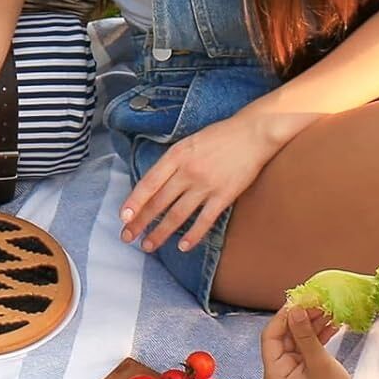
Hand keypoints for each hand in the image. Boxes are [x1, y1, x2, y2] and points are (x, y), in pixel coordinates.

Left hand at [120, 111, 280, 254]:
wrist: (255, 131)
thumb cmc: (220, 136)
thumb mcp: (188, 143)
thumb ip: (171, 163)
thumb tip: (152, 185)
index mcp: (176, 155)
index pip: (149, 183)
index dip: (134, 202)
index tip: (123, 218)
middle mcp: (188, 171)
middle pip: (158, 202)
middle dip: (140, 222)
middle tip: (127, 237)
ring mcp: (206, 185)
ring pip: (177, 215)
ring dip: (160, 233)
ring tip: (148, 246)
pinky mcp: (224, 195)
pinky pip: (205, 220)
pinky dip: (193, 235)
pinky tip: (183, 247)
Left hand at [261, 306, 357, 378]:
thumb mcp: (319, 363)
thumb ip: (306, 336)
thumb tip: (296, 310)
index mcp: (274, 372)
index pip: (270, 337)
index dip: (283, 317)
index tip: (299, 301)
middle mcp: (279, 369)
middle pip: (284, 335)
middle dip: (301, 318)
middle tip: (318, 302)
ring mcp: (292, 368)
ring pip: (298, 338)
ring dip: (312, 324)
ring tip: (329, 309)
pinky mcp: (306, 367)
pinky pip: (308, 345)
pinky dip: (319, 334)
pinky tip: (332, 323)